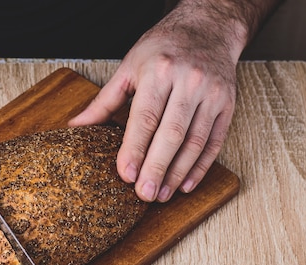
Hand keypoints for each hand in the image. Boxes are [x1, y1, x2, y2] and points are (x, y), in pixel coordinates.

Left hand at [70, 4, 246, 202]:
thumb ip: (105, 100)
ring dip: (177, 173)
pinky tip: (185, 184)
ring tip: (162, 195)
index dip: (135, 149)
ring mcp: (212, 94)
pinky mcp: (228, 105)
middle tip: (144, 194)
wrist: (209, 28)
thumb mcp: (129, 67)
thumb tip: (77, 126)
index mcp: (159, 71)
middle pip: (171, 134)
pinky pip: (214, 141)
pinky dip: (201, 166)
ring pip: (195, 142)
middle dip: (157, 168)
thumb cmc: (163, 48)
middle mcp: (189, 82)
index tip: (126, 175)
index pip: (145, 118)